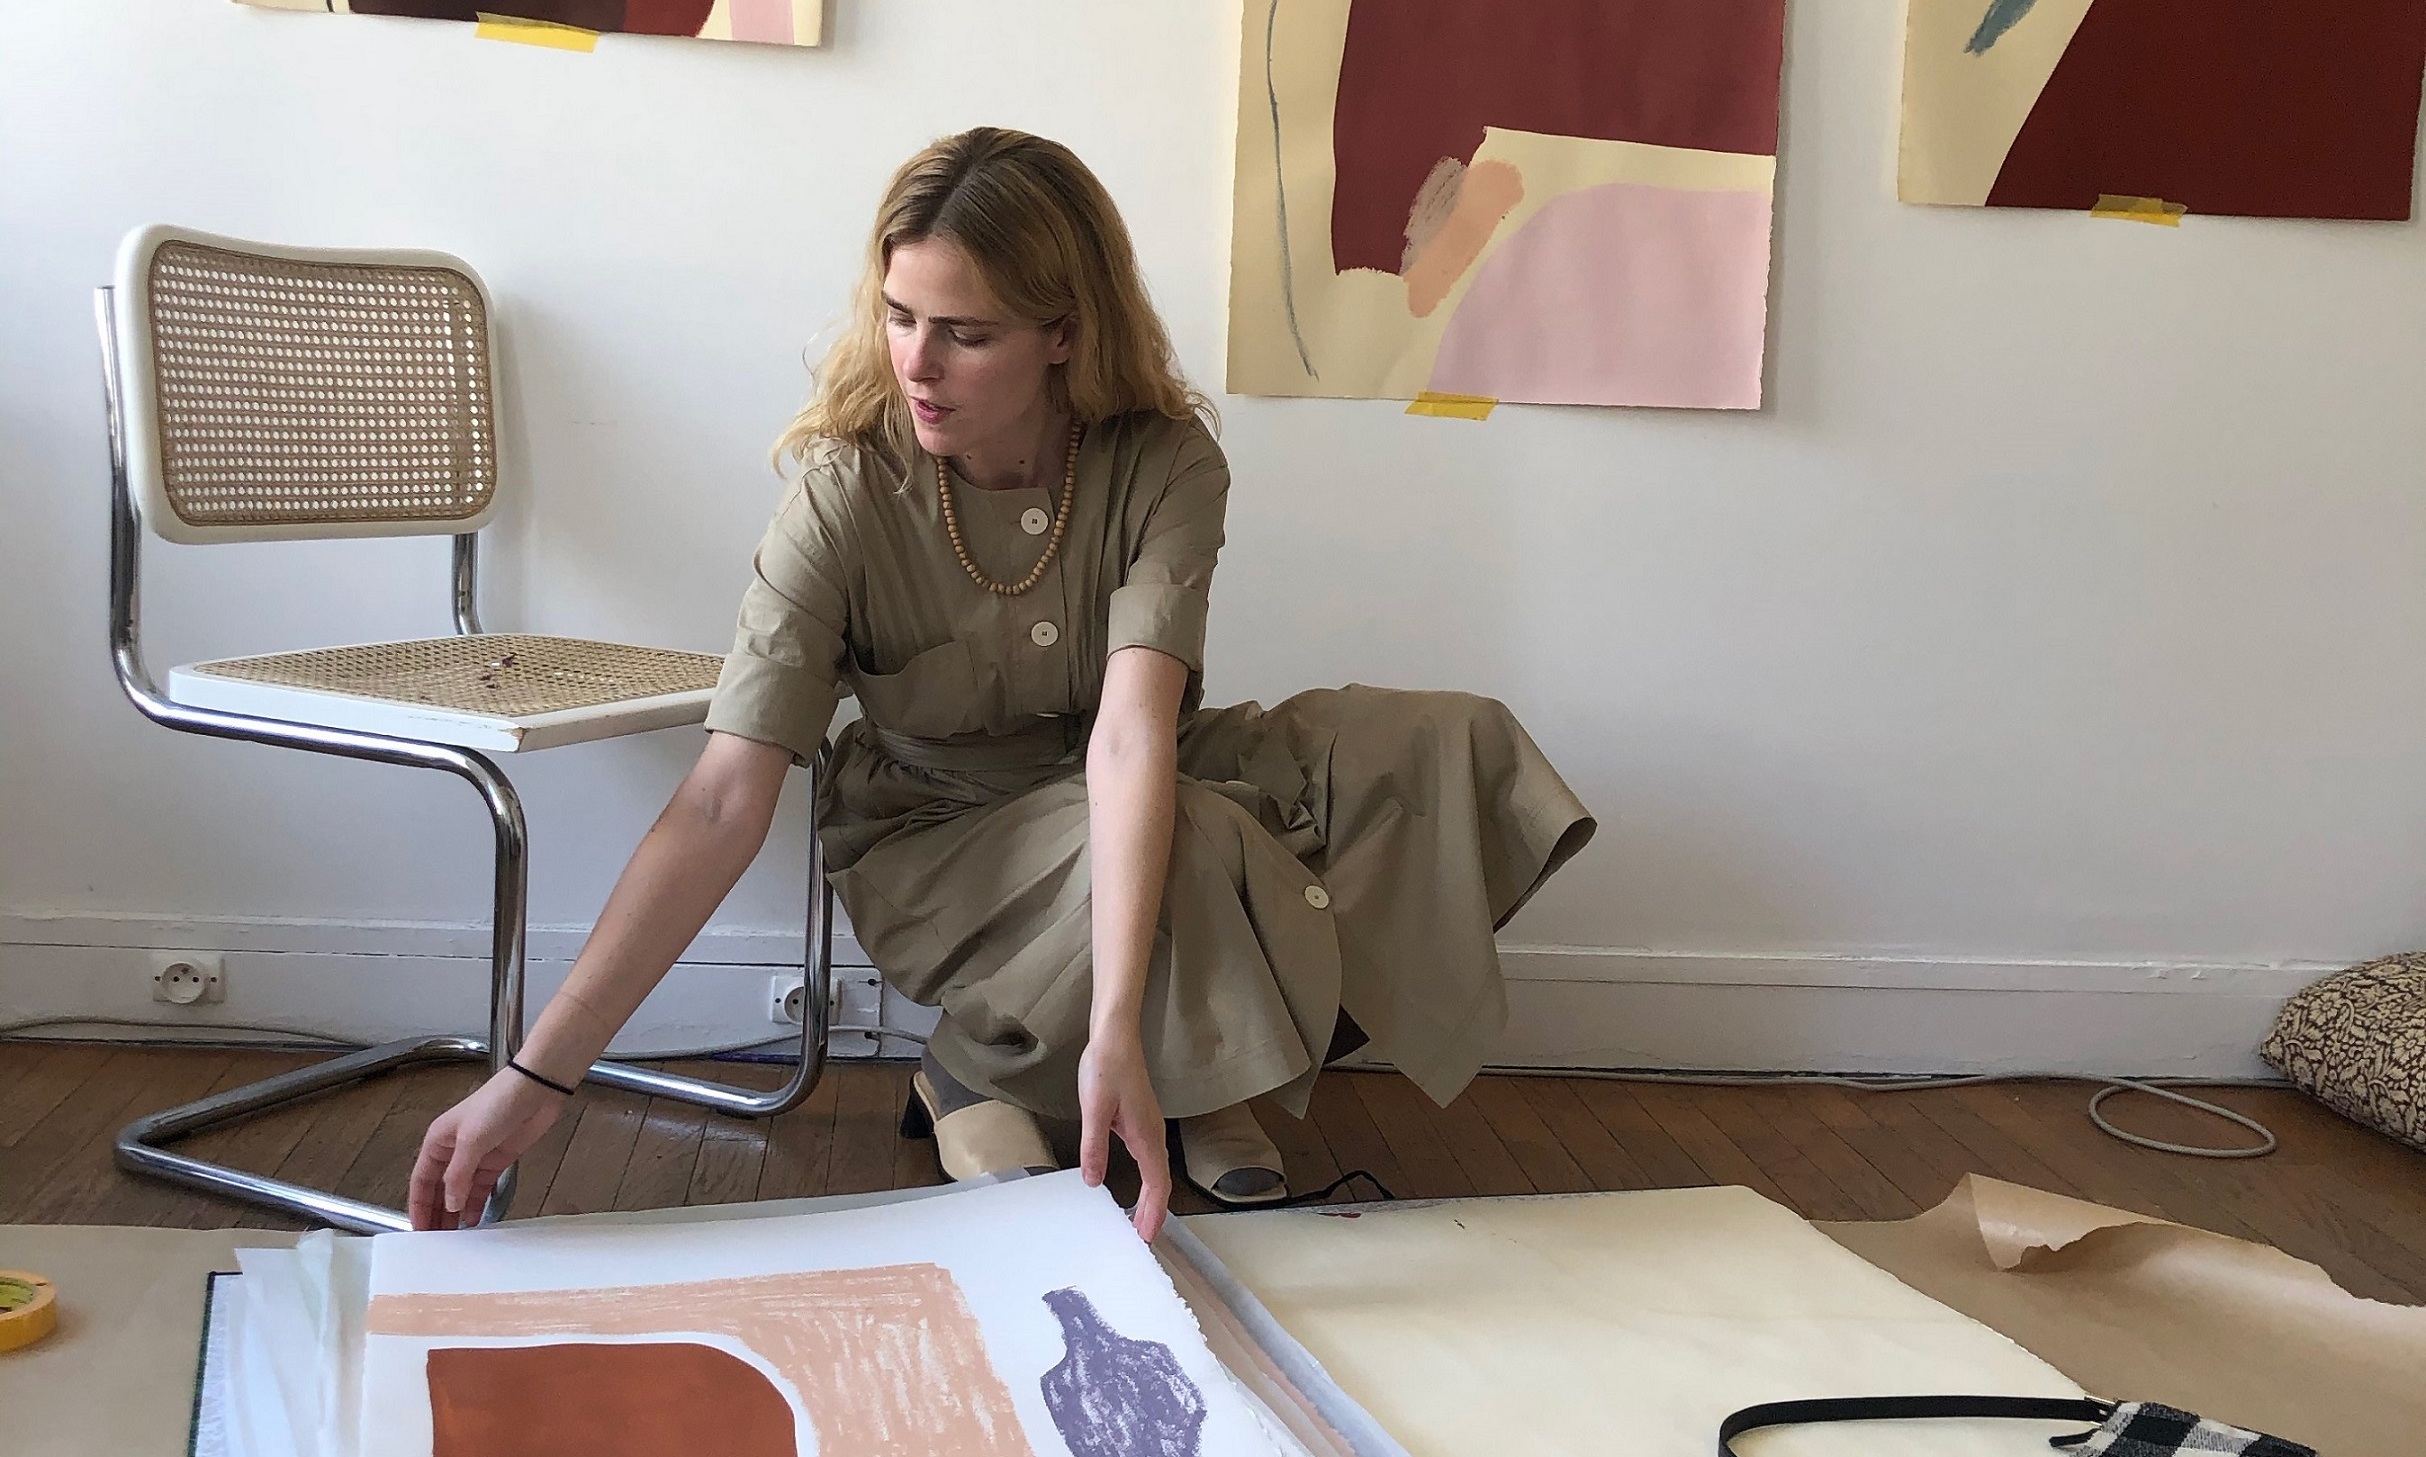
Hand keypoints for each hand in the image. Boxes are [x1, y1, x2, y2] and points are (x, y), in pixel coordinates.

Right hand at [407, 1067, 567, 1229]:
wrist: (536, 1090)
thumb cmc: (498, 1104)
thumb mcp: (472, 1139)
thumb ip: (458, 1174)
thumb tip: (449, 1204)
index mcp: (438, 1142)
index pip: (421, 1181)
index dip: (419, 1206)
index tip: (418, 1231)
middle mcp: (453, 1151)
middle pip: (439, 1189)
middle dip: (436, 1214)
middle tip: (435, 1242)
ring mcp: (476, 1157)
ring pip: (459, 1192)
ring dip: (455, 1213)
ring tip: (453, 1238)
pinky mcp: (497, 1161)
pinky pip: (481, 1189)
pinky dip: (476, 1204)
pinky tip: (474, 1221)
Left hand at [1077, 1032, 1170, 1240]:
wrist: (1115, 1037)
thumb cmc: (1106, 1068)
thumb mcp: (1094, 1110)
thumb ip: (1094, 1147)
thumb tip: (1093, 1182)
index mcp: (1145, 1136)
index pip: (1156, 1184)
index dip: (1153, 1213)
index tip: (1147, 1238)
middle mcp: (1153, 1134)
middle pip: (1161, 1182)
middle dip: (1154, 1212)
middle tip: (1142, 1239)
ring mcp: (1150, 1127)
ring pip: (1157, 1172)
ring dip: (1152, 1198)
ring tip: (1140, 1221)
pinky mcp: (1142, 1121)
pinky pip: (1150, 1160)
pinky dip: (1148, 1181)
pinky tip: (1136, 1186)